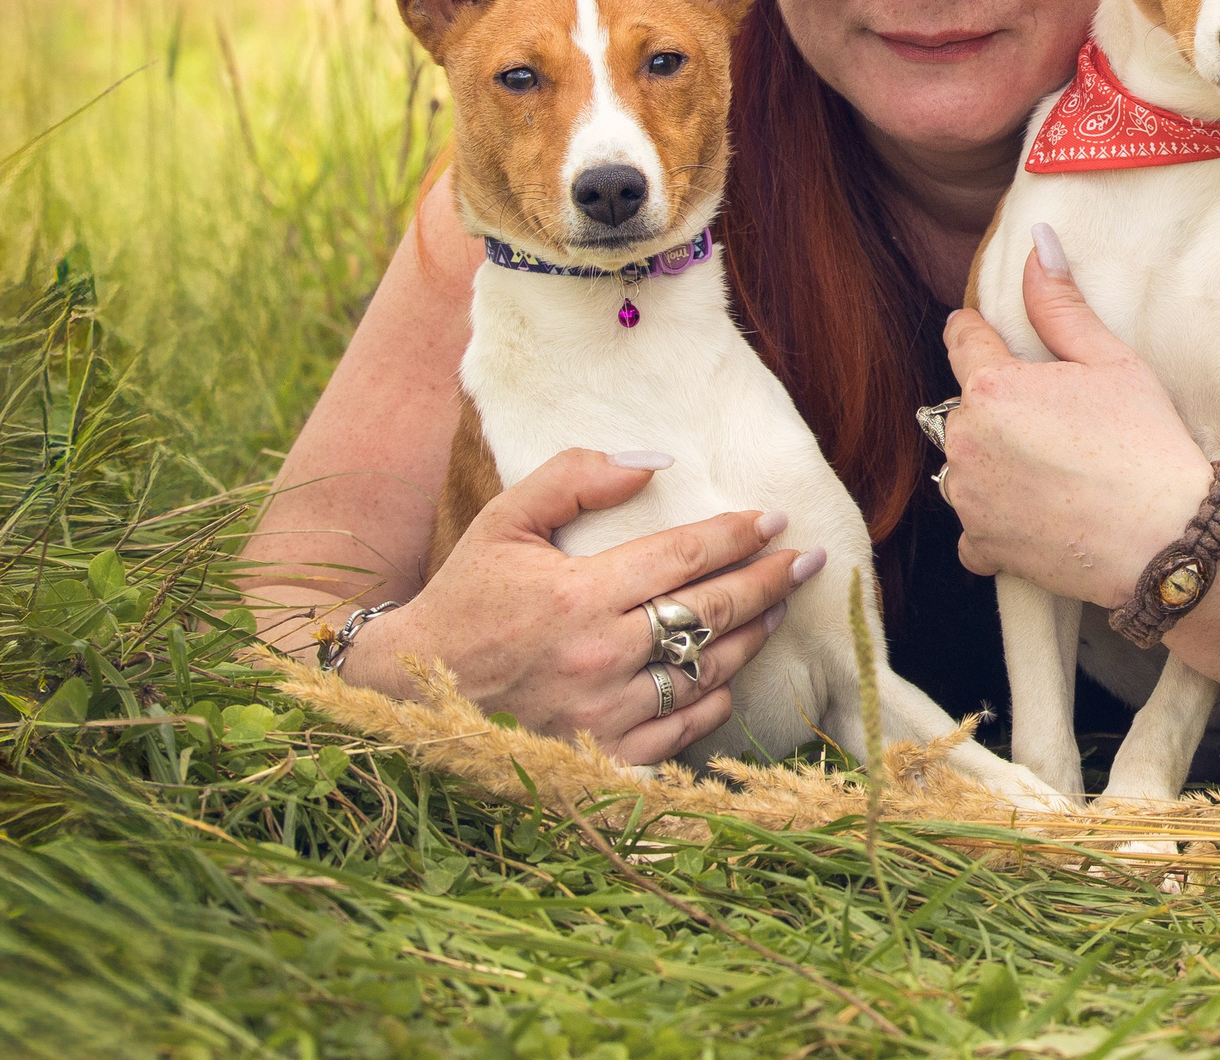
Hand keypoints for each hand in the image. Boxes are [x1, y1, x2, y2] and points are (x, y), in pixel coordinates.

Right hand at [342, 448, 821, 764]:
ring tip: (780, 606)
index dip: (737, 535)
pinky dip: (716, 697)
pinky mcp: (606, 759)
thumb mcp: (506, 521)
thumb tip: (653, 460)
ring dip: (754, 636)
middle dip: (770, 579)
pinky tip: (731, 670)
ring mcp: (606, 714)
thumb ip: (575, 477)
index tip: (773, 518)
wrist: (412, 695)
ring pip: (709, 670)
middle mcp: (600, 656)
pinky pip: (686, 729)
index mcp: (578, 594)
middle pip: (712, 611)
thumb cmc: (465, 598)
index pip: (684, 556)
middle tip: (807, 559)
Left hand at [939, 232, 1213, 606]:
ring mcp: (970, 500)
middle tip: (1055, 423)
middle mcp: (966, 442)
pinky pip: (974, 526)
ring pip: (963, 466)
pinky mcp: (983, 547)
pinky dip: (997, 521)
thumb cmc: (1146, 443)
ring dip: (990, 464)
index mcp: (992, 387)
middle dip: (996, 407)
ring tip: (1049, 471)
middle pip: (963, 408)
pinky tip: (1042, 515)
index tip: (989, 336)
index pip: (961, 339)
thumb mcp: (1111, 360)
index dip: (978, 332)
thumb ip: (1060, 303)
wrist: (1170, 539)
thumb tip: (1037, 242)